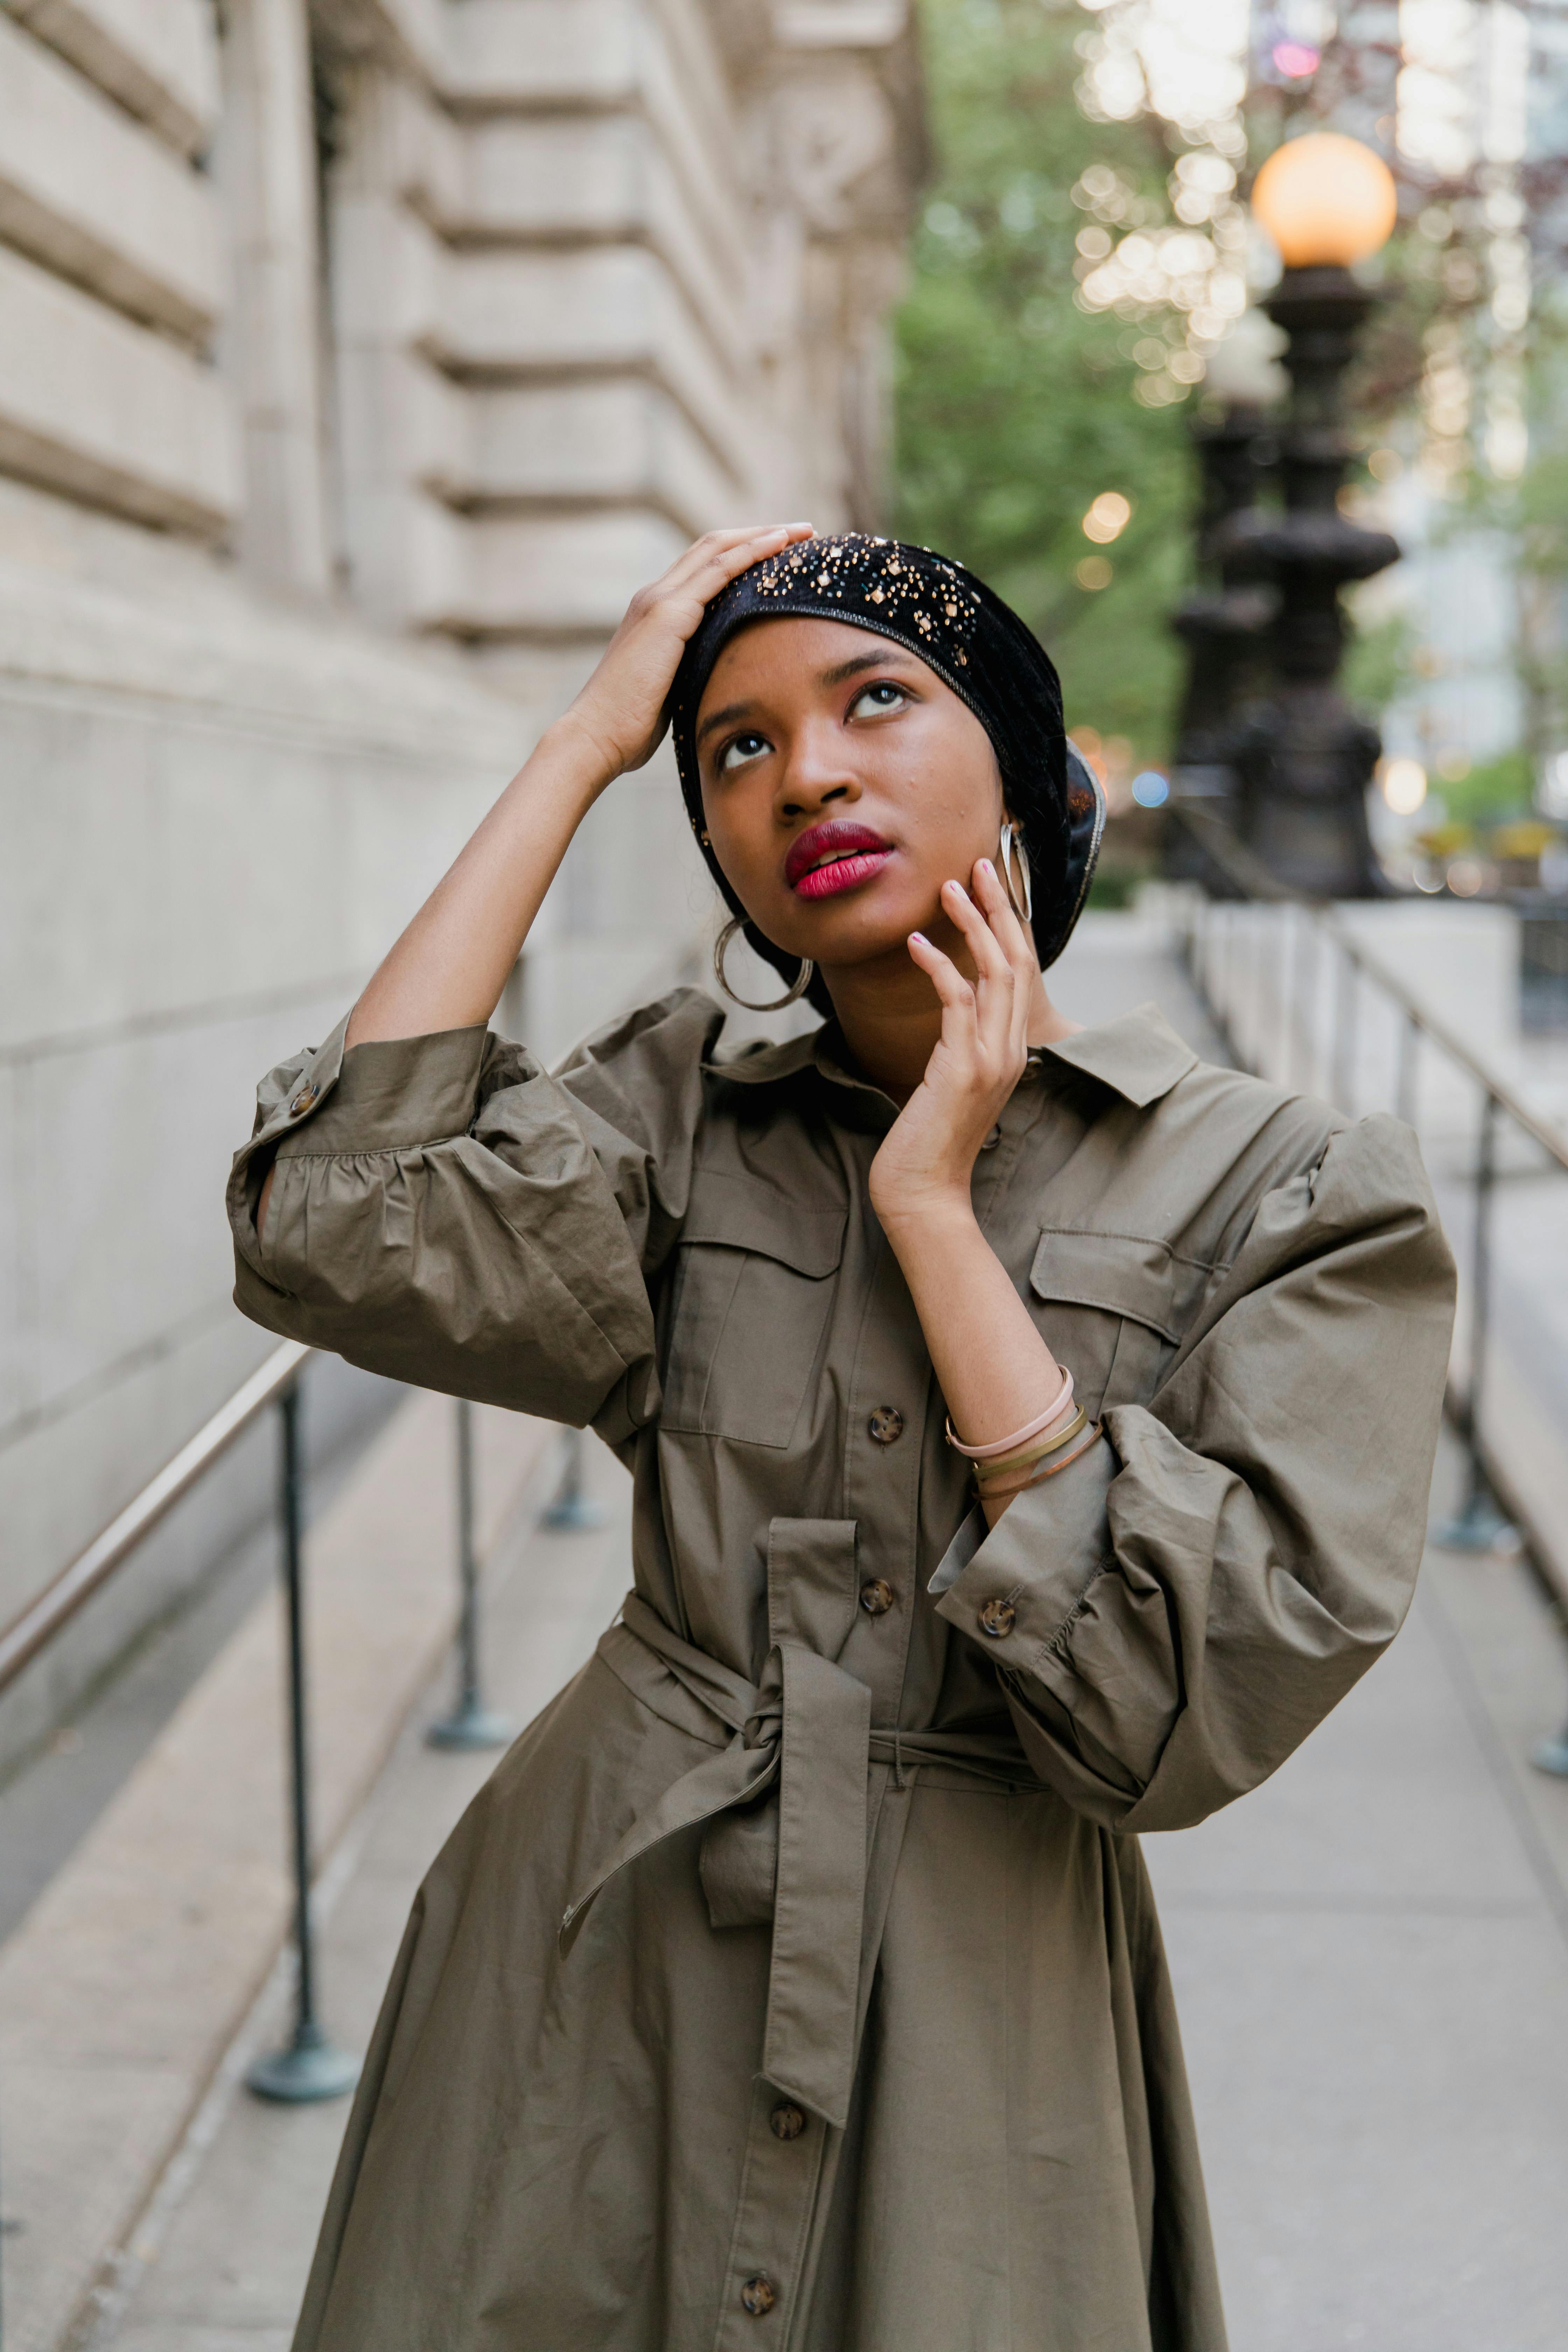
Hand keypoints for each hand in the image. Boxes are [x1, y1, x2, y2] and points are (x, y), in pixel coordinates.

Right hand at [553, 524, 813, 780]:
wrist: (597, 736)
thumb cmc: (631, 727)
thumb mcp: (673, 689)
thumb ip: (694, 671)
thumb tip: (723, 682)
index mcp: (656, 613)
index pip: (705, 567)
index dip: (744, 553)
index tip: (784, 554)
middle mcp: (656, 596)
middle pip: (714, 546)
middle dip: (761, 534)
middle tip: (803, 532)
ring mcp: (659, 601)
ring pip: (718, 549)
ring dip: (763, 535)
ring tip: (803, 532)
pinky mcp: (667, 615)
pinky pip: (718, 571)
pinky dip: (750, 553)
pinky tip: (780, 545)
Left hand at [869, 858, 1036, 1228]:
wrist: (926, 1188)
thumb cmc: (930, 1136)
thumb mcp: (953, 1079)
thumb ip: (963, 1042)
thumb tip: (955, 1005)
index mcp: (1013, 1049)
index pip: (1021, 972)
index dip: (1011, 924)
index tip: (994, 883)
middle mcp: (1012, 1049)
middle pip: (1016, 960)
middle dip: (1000, 908)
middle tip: (980, 863)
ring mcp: (993, 1058)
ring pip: (994, 973)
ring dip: (971, 926)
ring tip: (948, 889)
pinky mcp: (964, 1068)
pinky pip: (956, 1002)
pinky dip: (937, 968)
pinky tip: (915, 945)